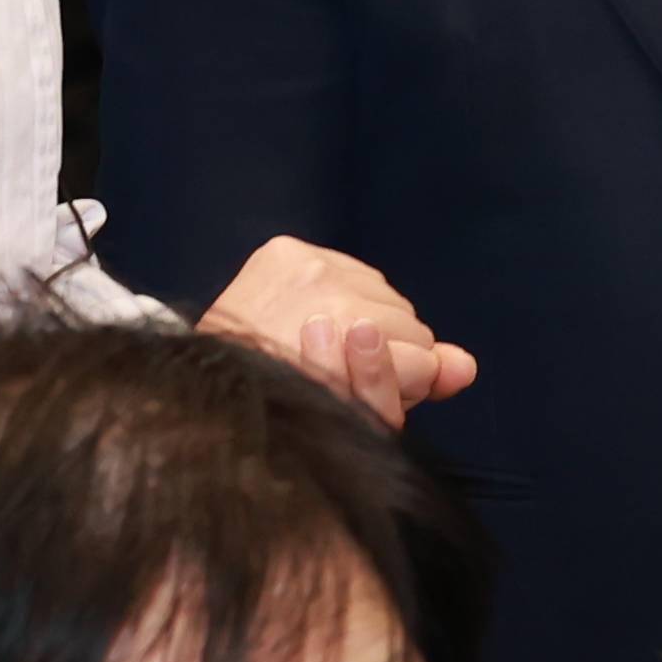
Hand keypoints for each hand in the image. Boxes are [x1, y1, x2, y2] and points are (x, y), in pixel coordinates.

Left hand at [197, 233, 477, 426]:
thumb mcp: (353, 410)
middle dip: (388, 353)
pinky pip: (355, 270)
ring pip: (386, 296)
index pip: (419, 356)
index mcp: (343, 345)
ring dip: (371, 321)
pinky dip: (348, 294)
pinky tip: (321, 318)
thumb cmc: (283, 408)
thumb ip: (414, 382)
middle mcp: (326, 296)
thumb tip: (465, 365)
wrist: (196, 386)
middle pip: (408, 325)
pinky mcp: (284, 251)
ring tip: (330, 347)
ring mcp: (304, 268)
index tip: (369, 391)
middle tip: (343, 373)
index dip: (401, 381)